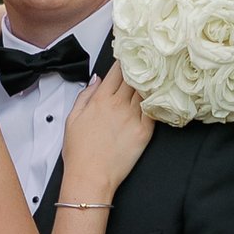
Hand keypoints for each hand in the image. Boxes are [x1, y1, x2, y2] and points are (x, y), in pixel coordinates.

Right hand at [61, 63, 152, 200]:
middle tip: (148, 60)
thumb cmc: (79, 152)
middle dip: (140, 67)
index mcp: (100, 100)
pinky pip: (155, 110)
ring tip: (157, 74)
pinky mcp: (144, 132)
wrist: (91, 177)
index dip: (124, 61)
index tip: (130, 55)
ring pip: (146, 91)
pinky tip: (161, 94)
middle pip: (134, 78)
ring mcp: (133, 118)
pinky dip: (158, 100)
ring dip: (151, 81)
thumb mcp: (72, 119)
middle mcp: (118, 105)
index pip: (116, 72)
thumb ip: (85, 95)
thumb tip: (96, 80)